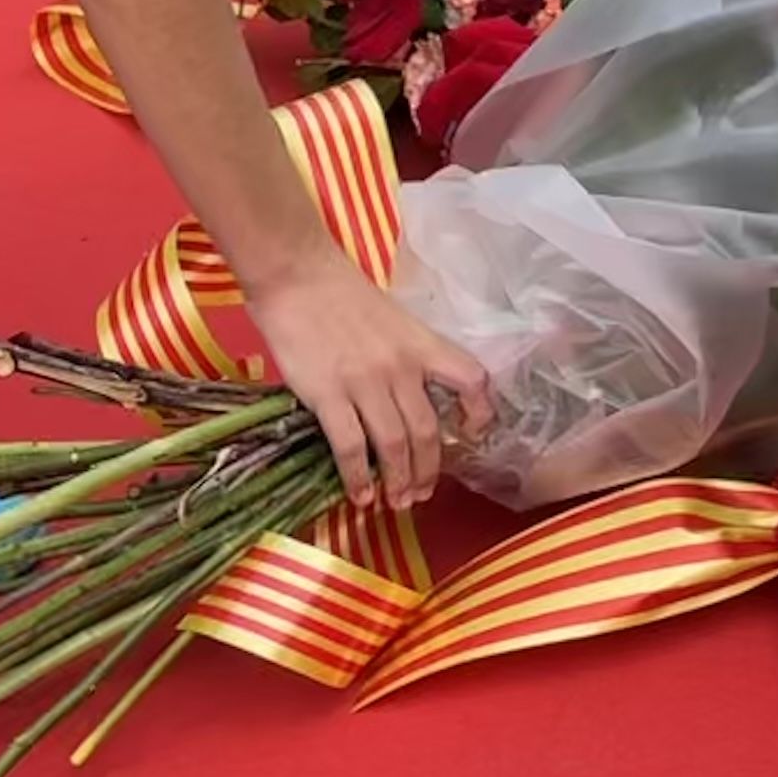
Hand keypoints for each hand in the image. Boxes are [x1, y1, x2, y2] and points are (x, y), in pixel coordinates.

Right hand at [243, 249, 492, 509]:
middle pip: (428, 431)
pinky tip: (360, 495)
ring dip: (398, 482)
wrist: (297, 274)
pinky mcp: (328, 395)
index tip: (471, 434)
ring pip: (395, 446)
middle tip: (421, 494)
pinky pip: (351, 448)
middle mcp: (401, 366)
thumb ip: (408, 355)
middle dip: (428, 471)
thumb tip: (411, 398)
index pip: (471, 379)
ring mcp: (366, 382)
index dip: (480, 411)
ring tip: (395, 502)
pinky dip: (358, 479)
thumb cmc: (341, 294)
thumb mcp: (393, 318)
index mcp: (421, 343)